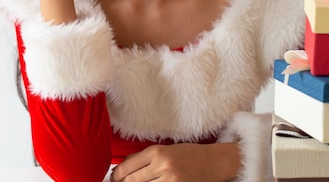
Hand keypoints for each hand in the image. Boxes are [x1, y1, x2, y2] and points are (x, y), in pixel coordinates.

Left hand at [110, 142, 240, 181]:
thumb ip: (144, 157)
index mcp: (156, 152)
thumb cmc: (188, 154)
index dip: (116, 177)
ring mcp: (170, 180)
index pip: (126, 168)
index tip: (114, 179)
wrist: (213, 162)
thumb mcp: (165, 149)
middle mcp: (162, 165)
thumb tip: (122, 166)